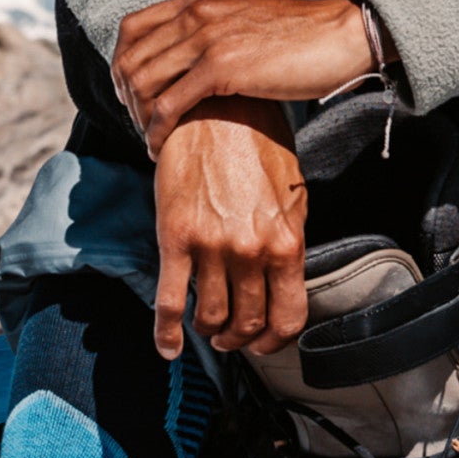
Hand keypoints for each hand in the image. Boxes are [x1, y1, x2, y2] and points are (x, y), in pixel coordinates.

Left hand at [113, 0, 375, 156]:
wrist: (343, 34)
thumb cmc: (303, 37)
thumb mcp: (246, 19)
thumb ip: (216, 29)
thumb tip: (195, 59)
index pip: (132, 28)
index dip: (122, 65)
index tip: (132, 95)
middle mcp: (196, 12)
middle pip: (130, 58)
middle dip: (126, 99)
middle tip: (139, 125)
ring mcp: (206, 38)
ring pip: (142, 83)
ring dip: (138, 119)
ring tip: (150, 140)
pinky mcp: (221, 68)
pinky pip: (167, 106)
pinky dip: (155, 132)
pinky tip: (159, 149)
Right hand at [152, 98, 308, 358]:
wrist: (214, 109)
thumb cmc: (256, 146)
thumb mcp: (292, 194)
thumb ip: (289, 240)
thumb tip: (285, 279)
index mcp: (287, 242)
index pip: (288, 318)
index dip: (274, 342)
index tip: (261, 343)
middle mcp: (252, 250)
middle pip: (248, 323)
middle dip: (238, 338)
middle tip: (229, 335)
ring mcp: (212, 246)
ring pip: (211, 317)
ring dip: (209, 331)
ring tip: (205, 325)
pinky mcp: (174, 237)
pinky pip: (169, 300)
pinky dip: (166, 333)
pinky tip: (167, 348)